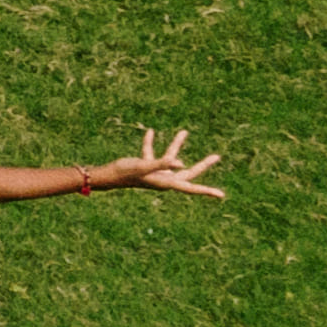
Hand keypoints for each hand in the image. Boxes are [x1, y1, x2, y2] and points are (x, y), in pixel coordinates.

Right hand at [107, 129, 224, 199]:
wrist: (105, 175)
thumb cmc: (124, 172)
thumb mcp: (143, 166)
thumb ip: (162, 164)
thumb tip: (181, 163)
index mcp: (166, 182)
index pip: (190, 187)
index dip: (206, 191)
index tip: (221, 195)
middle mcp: (163, 179)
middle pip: (188, 173)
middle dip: (202, 165)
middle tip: (216, 157)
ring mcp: (155, 173)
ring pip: (171, 159)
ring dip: (176, 145)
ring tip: (184, 132)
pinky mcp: (145, 166)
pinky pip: (152, 154)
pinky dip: (151, 143)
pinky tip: (150, 132)